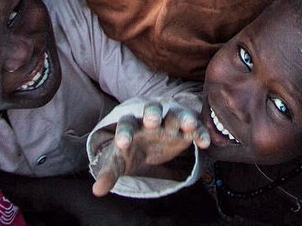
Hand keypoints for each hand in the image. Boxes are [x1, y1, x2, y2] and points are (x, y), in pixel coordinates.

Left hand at [90, 102, 208, 196]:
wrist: (149, 145)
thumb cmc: (132, 150)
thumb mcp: (119, 162)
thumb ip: (109, 173)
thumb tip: (97, 191)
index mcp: (132, 124)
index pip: (126, 123)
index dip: (124, 132)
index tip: (122, 144)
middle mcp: (152, 118)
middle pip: (152, 109)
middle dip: (152, 114)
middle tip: (152, 122)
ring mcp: (171, 121)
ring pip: (177, 114)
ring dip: (183, 118)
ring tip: (189, 125)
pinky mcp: (186, 129)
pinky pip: (196, 127)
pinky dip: (201, 133)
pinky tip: (204, 144)